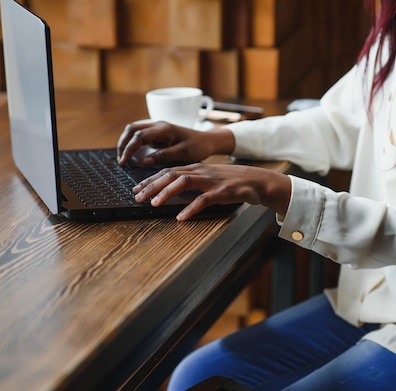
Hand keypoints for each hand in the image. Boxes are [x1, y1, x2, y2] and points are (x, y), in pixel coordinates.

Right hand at [117, 121, 234, 165]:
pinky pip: (141, 134)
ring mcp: (158, 127)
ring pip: (134, 130)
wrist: (208, 141)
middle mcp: (158, 125)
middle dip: (122, 144)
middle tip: (121, 160)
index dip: (128, 149)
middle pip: (132, 129)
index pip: (138, 136)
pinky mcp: (159, 133)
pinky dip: (133, 143)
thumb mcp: (183, 153)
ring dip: (126, 142)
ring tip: (124, 158)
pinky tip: (133, 155)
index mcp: (164, 129)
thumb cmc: (198, 147)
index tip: (124, 162)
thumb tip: (144, 161)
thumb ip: (164, 156)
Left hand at [133, 163, 291, 220]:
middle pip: (171, 175)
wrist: (258, 181)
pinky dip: (191, 208)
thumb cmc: (232, 182)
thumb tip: (172, 191)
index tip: (136, 189)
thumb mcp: (209, 178)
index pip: (168, 171)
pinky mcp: (222, 192)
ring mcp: (211, 181)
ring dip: (166, 193)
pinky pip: (204, 199)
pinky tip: (181, 217)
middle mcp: (201, 171)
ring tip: (154, 204)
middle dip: (152, 186)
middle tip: (137, 197)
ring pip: (183, 182)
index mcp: (196, 168)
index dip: (150, 180)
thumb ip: (193, 182)